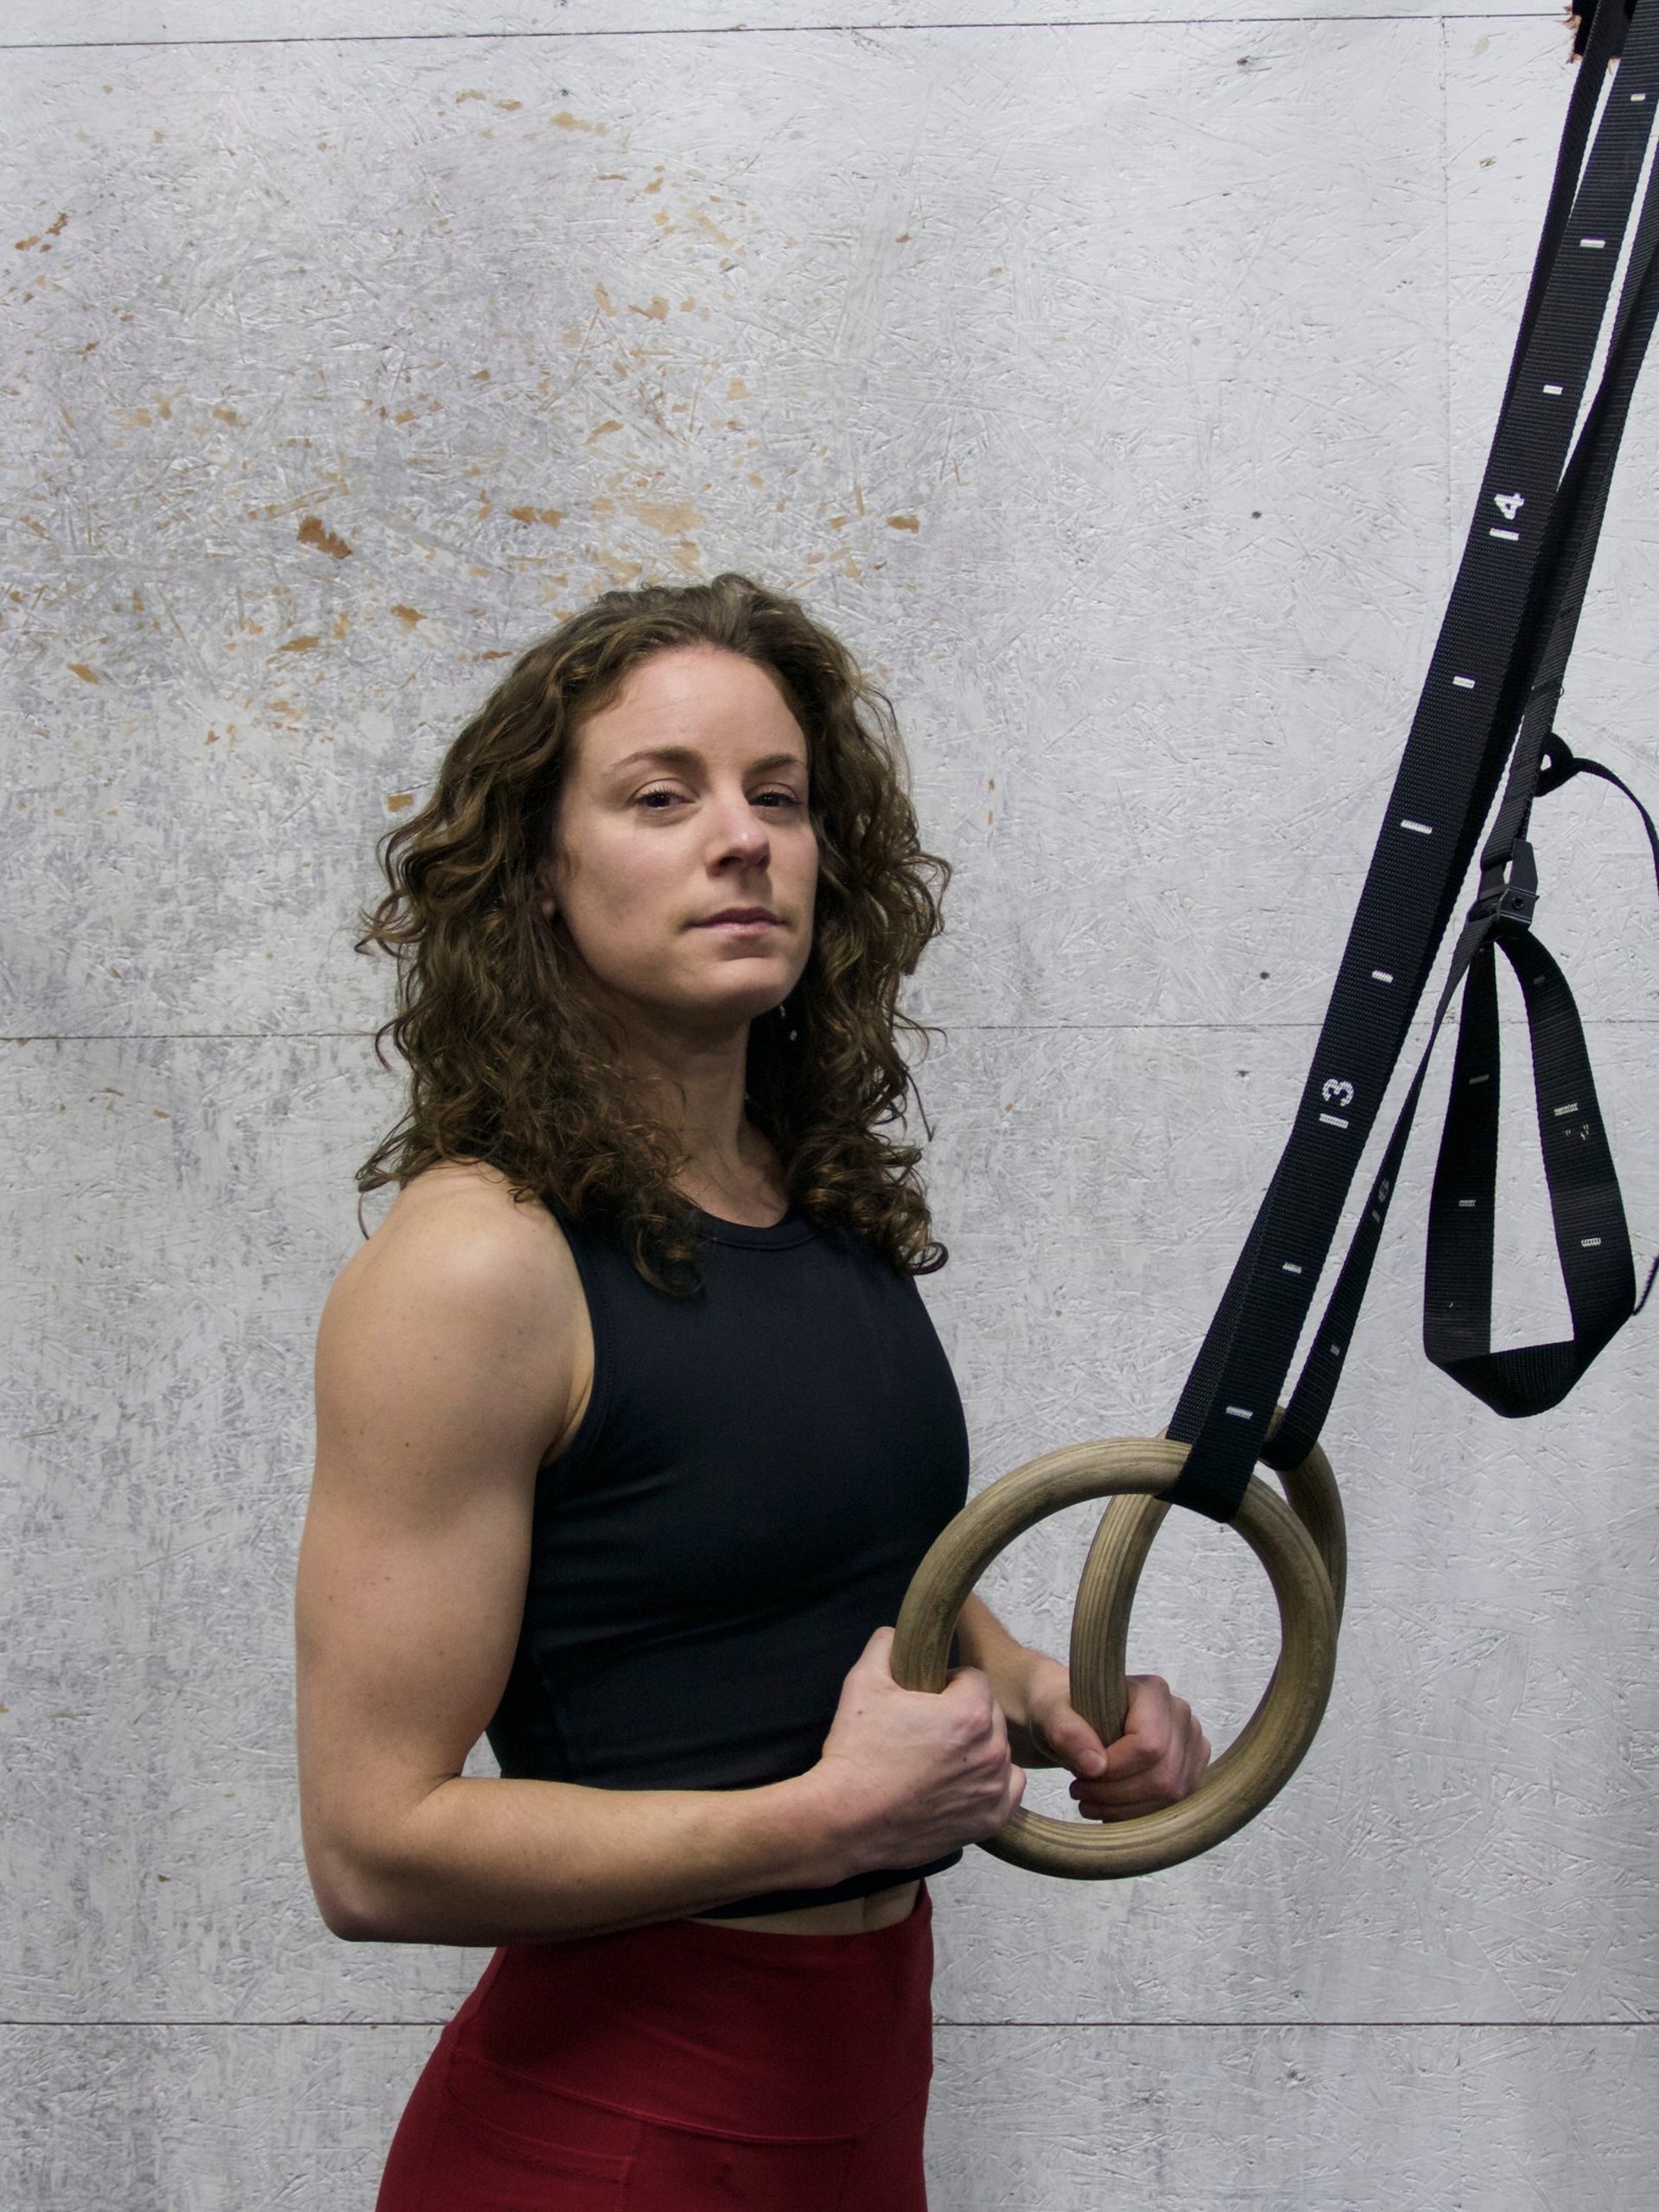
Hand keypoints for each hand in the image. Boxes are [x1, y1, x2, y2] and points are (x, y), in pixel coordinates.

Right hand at [811, 1627, 1027, 1876]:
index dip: (947, 1683)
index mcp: (968, 1712)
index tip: (925, 1698)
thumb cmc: (857, 1751)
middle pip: (991, 1714)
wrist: (847, 1820)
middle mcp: (989, 1750)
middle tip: (929, 1729)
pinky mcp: (989, 1820)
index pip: (974, 1680)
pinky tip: (963, 1782)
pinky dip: (992, 1783)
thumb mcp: (863, 1682)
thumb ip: (886, 1645)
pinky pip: (1009, 1789)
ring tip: (941, 1757)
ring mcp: (992, 1788)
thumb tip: (898, 1634)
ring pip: (999, 1751)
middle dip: (966, 1714)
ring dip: (978, 1748)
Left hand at [1016, 1653, 1209, 1821]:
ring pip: (1172, 1795)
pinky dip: (1138, 1816)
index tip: (1081, 1775)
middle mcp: (1181, 1715)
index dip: (1116, 1770)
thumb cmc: (1064, 1710)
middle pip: (1164, 1775)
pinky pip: (1174, 1806)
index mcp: (1153, 1691)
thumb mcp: (1051, 1712)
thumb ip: (1066, 1731)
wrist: (1074, 1718)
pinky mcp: (1191, 1770)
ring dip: (1126, 1810)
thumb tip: (1094, 1766)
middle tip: (1080, 1792)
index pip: (1150, 1745)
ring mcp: (1192, 1744)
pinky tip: (1109, 1809)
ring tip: (1089, 1802)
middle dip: (1116, 1795)